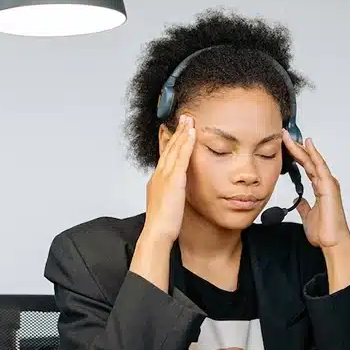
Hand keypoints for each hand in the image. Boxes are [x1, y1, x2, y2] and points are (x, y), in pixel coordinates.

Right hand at [143, 114, 195, 242]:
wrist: (157, 232)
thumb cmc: (161, 224)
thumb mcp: (165, 205)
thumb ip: (169, 195)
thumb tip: (172, 194)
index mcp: (157, 181)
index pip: (164, 156)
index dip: (169, 142)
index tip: (172, 130)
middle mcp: (159, 175)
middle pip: (168, 148)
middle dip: (176, 132)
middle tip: (182, 118)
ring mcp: (165, 176)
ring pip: (174, 149)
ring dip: (182, 132)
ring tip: (189, 120)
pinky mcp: (174, 180)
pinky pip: (181, 157)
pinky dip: (186, 143)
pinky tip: (192, 133)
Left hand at [282, 133, 349, 248]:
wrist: (333, 242)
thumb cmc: (324, 231)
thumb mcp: (308, 216)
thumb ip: (304, 207)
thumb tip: (299, 202)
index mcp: (320, 188)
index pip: (306, 167)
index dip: (296, 155)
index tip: (285, 146)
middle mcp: (325, 183)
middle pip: (308, 160)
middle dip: (296, 147)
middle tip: (284, 135)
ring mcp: (328, 184)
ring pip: (313, 160)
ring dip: (301, 148)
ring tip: (289, 137)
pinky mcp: (329, 187)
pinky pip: (320, 167)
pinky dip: (314, 155)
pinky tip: (307, 145)